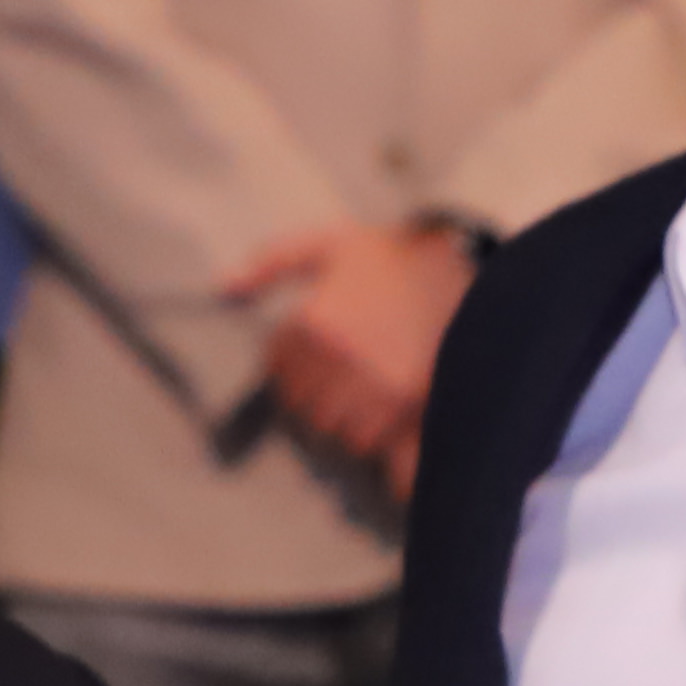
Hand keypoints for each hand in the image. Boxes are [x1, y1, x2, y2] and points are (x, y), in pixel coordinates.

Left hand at [223, 221, 475, 500]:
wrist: (463, 265)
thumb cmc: (390, 254)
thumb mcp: (328, 244)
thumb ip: (271, 263)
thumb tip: (222, 290)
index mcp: (315, 322)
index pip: (277, 366)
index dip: (290, 356)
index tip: (313, 344)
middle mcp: (339, 361)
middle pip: (301, 403)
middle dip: (314, 388)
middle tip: (338, 367)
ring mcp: (374, 388)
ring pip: (332, 427)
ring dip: (339, 413)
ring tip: (359, 388)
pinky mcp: (407, 407)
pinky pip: (367, 441)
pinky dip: (369, 433)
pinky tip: (379, 409)